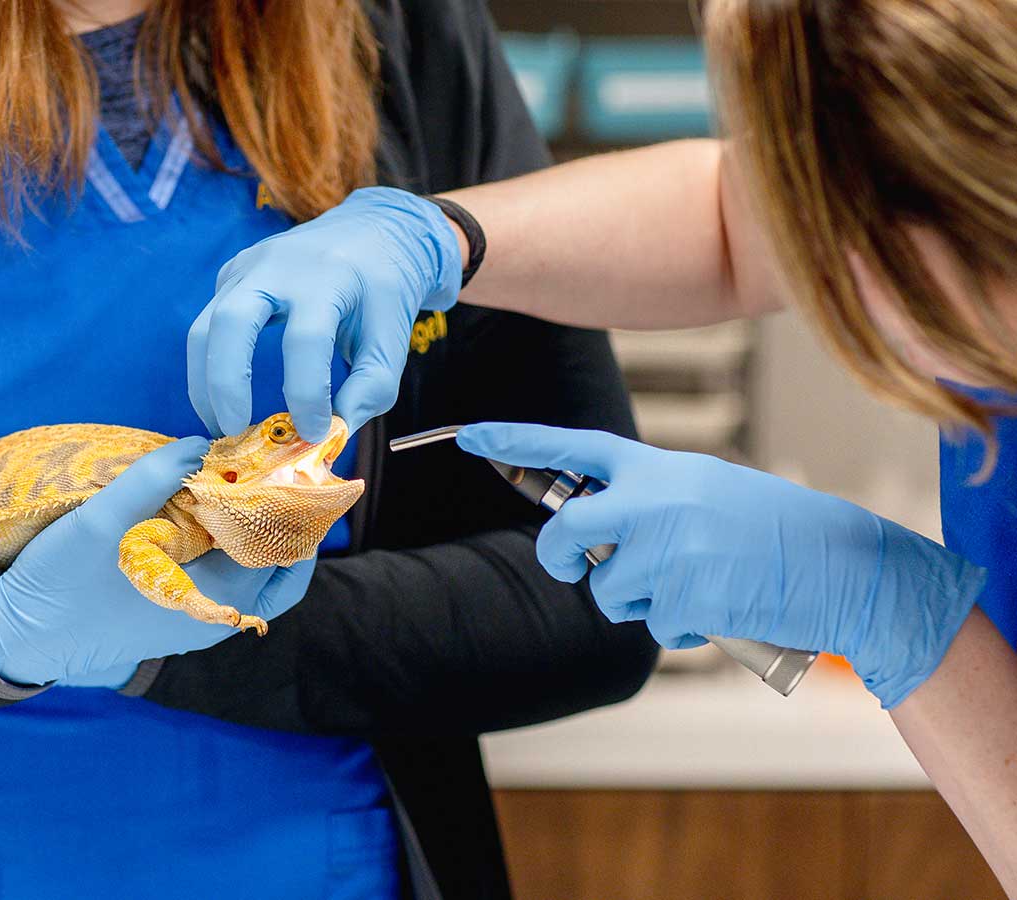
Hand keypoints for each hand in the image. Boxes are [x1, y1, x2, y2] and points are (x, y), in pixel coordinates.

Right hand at [0, 438, 312, 686]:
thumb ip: (151, 480)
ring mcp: (196, 618)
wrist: (16, 639)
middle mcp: (218, 618)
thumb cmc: (59, 585)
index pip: (287, 548)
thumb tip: (198, 444)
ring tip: (237, 477)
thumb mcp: (100, 523)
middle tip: (269, 465)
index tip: (287, 459)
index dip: (294, 502)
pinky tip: (200, 505)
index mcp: (217, 600)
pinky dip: (225, 541)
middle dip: (281, 513)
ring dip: (253, 526)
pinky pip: (222, 576)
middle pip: (279, 561)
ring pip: (253, 570)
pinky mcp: (173, 613)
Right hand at [188, 186, 461, 442]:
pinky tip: (228, 396)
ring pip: (205, 327)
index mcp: (328, 277)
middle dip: (227, 383)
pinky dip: (211, 366)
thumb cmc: (383, 292)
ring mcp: (247, 267)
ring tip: (223, 427)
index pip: (306, 340)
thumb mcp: (391, 340)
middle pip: (232, 321)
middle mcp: (279, 265)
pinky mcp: (232, 276)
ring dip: (205, 383)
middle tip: (235, 432)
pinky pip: (208, 324)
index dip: (306, 394)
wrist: (374, 231)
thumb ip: (369, 390)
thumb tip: (329, 436)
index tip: (315, 434)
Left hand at [457, 423, 986, 707]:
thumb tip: (590, 529)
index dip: (518, 440)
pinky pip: (652, 625)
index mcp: (659, 468)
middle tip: (579, 567)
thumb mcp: (707, 492)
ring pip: (607, 590)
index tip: (470, 436)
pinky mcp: (684, 595)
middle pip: (565, 531)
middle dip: (562, 557)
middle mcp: (656, 500)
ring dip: (639, 601)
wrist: (848, 566)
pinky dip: (678, 626)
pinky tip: (720, 605)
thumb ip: (648, 500)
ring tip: (696, 583)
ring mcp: (668, 549)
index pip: (575, 447)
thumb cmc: (776, 531)